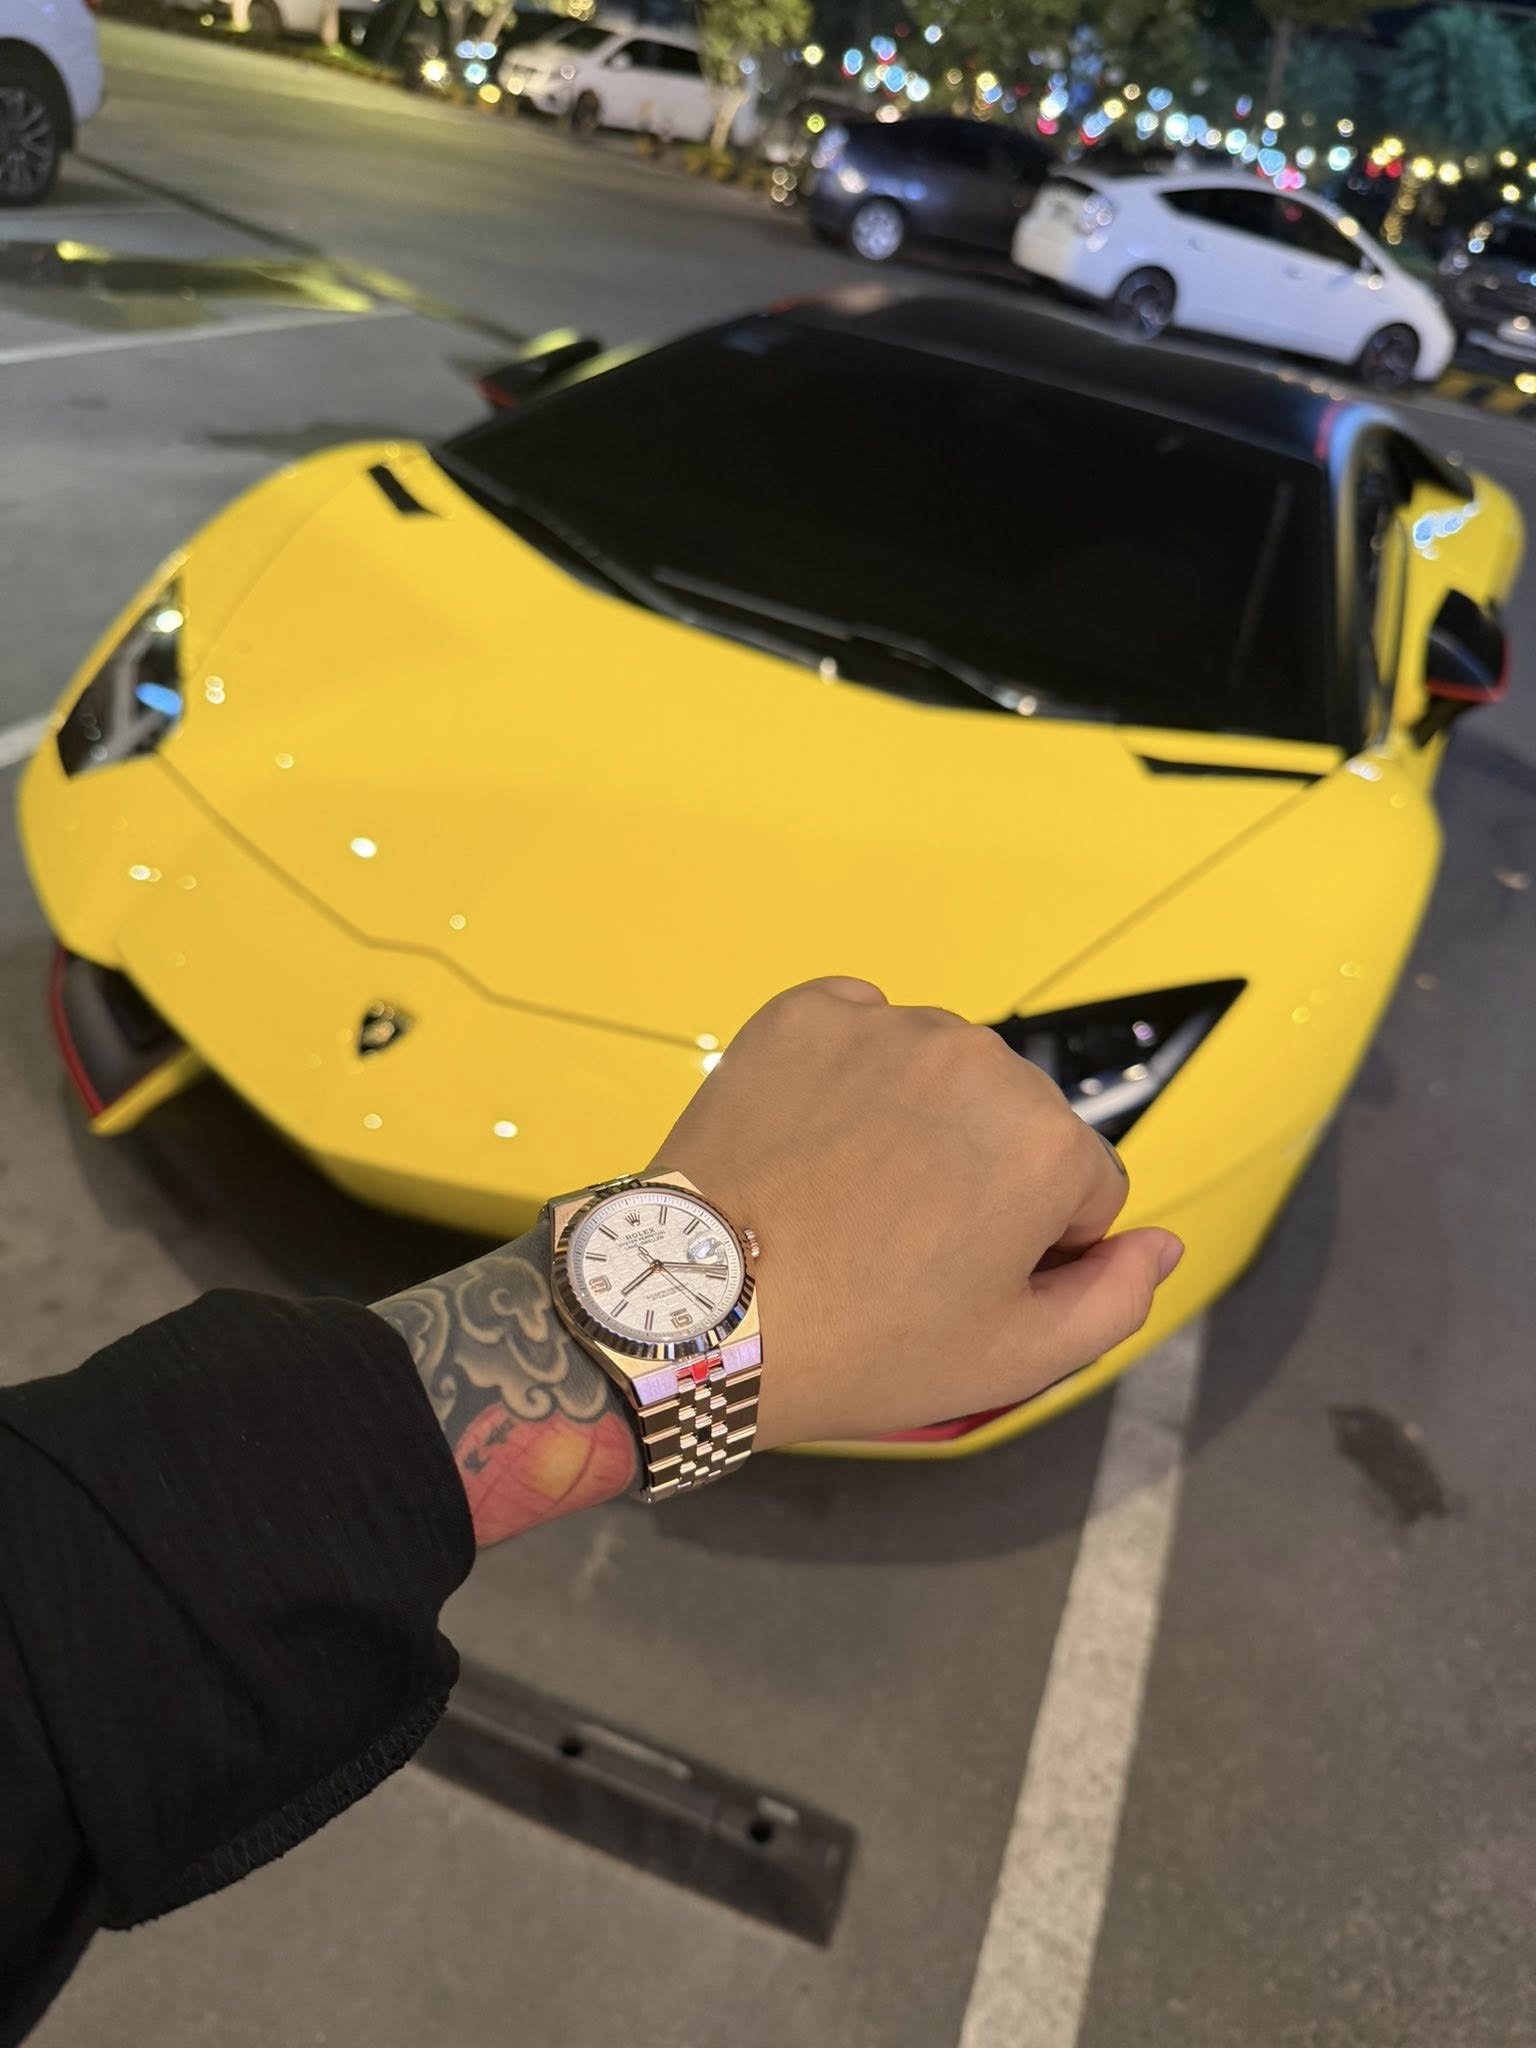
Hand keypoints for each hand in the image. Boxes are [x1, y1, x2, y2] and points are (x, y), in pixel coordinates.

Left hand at [648, 978, 1181, 1450]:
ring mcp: (886, 1026)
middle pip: (1017, 1121)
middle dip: (981, 1174)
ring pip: (942, 1073)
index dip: (1033, 1247)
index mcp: (1047, 1143)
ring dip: (918, 1120)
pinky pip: (862, 1030)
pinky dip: (849, 1075)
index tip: (960, 1280)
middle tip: (899, 1245)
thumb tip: (1164, 1243)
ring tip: (849, 1196)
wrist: (696, 1310)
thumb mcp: (1012, 1358)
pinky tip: (814, 1142)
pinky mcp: (806, 1012)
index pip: (1085, 1188)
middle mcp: (980, 1060)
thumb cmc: (862, 1345)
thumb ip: (1117, 1297)